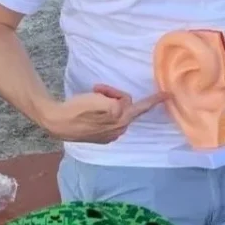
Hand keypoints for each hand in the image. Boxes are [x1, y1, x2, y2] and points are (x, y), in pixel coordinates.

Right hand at [39, 85, 165, 143]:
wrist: (56, 122)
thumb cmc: (77, 110)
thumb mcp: (99, 101)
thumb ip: (116, 103)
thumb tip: (121, 106)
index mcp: (120, 121)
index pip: (140, 107)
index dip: (154, 100)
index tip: (168, 95)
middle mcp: (118, 130)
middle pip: (125, 105)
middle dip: (113, 94)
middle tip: (97, 89)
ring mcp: (109, 134)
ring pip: (116, 109)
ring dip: (106, 100)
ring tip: (91, 96)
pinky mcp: (100, 135)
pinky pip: (109, 117)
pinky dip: (103, 109)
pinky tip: (90, 108)